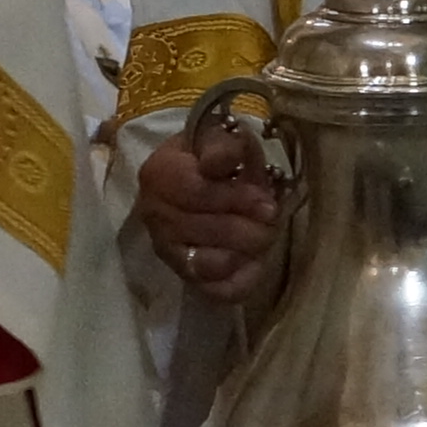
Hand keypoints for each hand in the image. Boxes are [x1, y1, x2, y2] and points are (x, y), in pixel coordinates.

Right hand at [135, 121, 283, 307]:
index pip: (197, 193)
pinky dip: (241, 279)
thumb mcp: (217, 136)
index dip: (237, 199)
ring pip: (211, 263)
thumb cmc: (209, 155)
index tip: (267, 203)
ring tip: (263, 236)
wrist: (191, 177)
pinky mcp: (182, 276)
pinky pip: (215, 290)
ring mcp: (165, 248)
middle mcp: (154, 214)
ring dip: (247, 251)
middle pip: (207, 229)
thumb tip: (221, 163)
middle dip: (249, 227)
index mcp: (159, 173)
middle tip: (272, 220)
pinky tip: (254, 262)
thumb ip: (223, 145)